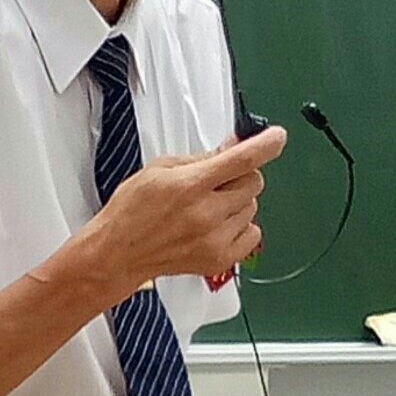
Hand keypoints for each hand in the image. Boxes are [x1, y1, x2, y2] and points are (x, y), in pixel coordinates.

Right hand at [72, 127, 286, 300]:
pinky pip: (253, 234)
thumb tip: (231, 146)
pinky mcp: (220, 259)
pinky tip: (217, 225)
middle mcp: (206, 213)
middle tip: (216, 180)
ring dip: (238, 202)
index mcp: (190, 185)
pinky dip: (241, 226)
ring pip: (253, 207)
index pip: (242, 160)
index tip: (277, 137)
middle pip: (253, 182)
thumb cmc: (131, 213)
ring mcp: (215, 239)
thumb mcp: (159, 169)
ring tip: (208, 207)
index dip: (266, 144)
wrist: (118, 253)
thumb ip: (201, 158)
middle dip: (239, 176)